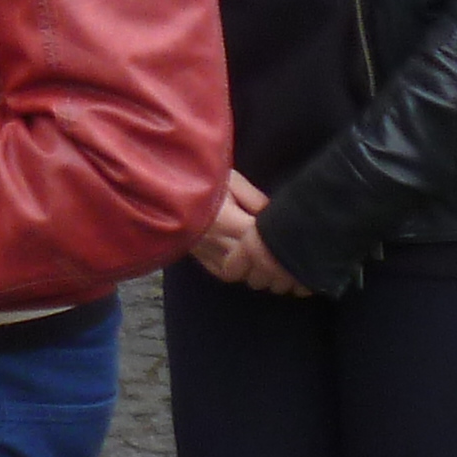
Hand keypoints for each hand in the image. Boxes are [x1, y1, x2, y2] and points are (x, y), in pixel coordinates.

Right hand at [189, 170, 309, 294]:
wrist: (164, 192)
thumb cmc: (200, 181)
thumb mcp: (230, 180)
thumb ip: (254, 198)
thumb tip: (274, 214)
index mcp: (228, 221)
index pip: (262, 244)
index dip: (279, 246)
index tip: (292, 241)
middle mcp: (219, 243)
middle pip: (256, 265)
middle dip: (276, 264)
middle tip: (291, 257)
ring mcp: (209, 255)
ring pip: (243, 275)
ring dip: (261, 272)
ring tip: (275, 263)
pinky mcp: (201, 260)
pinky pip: (226, 274)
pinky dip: (241, 273)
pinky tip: (249, 265)